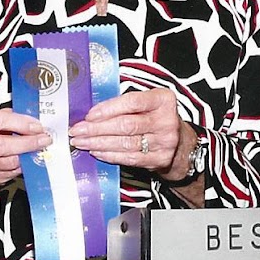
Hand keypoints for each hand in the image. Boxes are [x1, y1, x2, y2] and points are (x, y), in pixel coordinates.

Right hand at [0, 108, 49, 194]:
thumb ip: (9, 116)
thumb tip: (33, 119)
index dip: (20, 123)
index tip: (36, 126)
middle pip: (1, 145)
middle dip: (27, 142)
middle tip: (43, 139)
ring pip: (8, 162)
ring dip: (28, 155)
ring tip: (38, 148)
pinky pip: (10, 173)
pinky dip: (22, 165)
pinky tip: (27, 159)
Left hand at [69, 88, 188, 175]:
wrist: (182, 143)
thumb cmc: (157, 118)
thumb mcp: (149, 104)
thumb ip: (126, 104)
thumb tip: (92, 112)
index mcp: (163, 100)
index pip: (132, 102)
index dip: (108, 109)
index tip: (89, 115)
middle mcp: (166, 120)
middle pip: (126, 125)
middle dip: (97, 129)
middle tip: (77, 131)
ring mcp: (164, 142)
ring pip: (125, 143)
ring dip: (99, 143)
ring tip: (81, 142)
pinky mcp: (160, 159)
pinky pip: (130, 158)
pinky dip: (110, 155)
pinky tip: (97, 152)